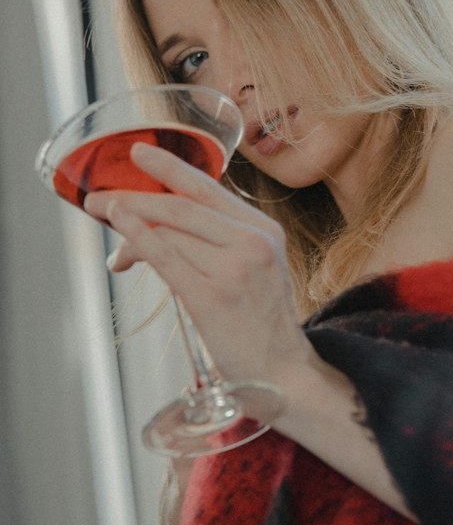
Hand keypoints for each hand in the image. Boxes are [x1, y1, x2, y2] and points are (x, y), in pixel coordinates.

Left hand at [83, 142, 312, 385]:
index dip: (169, 167)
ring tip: (109, 238)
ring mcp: (233, 269)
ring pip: (169, 231)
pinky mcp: (211, 297)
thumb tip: (157, 220)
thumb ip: (221, 239)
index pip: (208, 188)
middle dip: (134, 197)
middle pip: (181, 206)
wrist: (282, 371)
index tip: (138, 153)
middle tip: (99, 200)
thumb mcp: (255, 268)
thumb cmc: (259, 322)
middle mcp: (252, 242)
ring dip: (129, 228)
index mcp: (264, 230)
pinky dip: (137, 238)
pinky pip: (166, 257)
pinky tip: (118, 233)